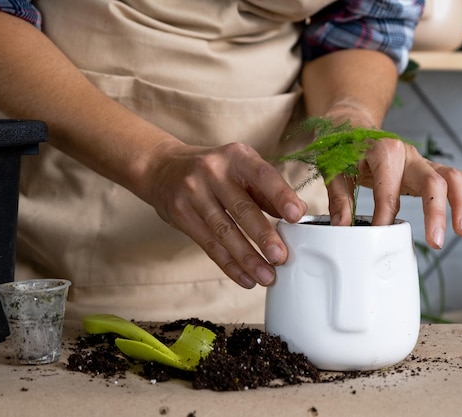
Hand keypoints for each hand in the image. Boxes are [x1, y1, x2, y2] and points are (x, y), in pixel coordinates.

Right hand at [143, 141, 307, 287]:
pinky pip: (209, 245)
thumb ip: (267, 190)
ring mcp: (194, 193)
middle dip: (263, 236)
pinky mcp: (181, 215)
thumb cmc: (216, 171)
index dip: (280, 195)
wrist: (163, 168)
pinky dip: (230, 265)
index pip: (263, 175)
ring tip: (267, 275)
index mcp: (236, 156)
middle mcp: (213, 171)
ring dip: (248, 258)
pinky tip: (246, 278)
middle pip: (241, 208)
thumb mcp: (241, 168)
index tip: (296, 216)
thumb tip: (298, 214)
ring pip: (224, 232)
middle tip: (281, 257)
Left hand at [327, 138, 461, 249]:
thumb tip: (344, 227)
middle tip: (436, 242)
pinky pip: (454, 177)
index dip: (385, 219)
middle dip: (437, 213)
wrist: (349, 124)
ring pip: (452, 177)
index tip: (380, 238)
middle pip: (434, 182)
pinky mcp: (425, 168)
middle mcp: (408, 154)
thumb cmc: (340, 146)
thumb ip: (339, 198)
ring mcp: (420, 161)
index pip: (389, 193)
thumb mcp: (332, 169)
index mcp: (384, 151)